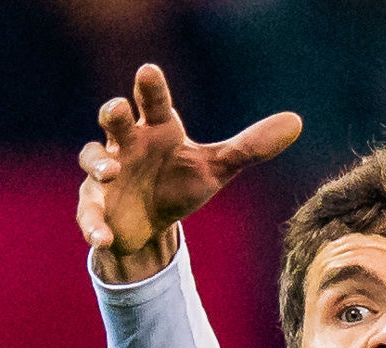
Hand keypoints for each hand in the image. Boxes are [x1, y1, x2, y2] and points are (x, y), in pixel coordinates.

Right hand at [76, 64, 299, 281]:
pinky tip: (102, 237)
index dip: (151, 88)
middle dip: (113, 114)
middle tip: (117, 110)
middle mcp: (126, 145)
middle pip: (114, 121)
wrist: (151, 225)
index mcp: (156, 129)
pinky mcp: (95, 206)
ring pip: (92, 158)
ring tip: (111, 172)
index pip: (154, 103)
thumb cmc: (178, 184)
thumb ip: (250, 146)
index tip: (149, 71)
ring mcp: (106, 174)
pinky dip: (93, 224)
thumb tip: (296, 122)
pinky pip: (88, 212)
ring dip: (98, 163)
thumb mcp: (215, 168)